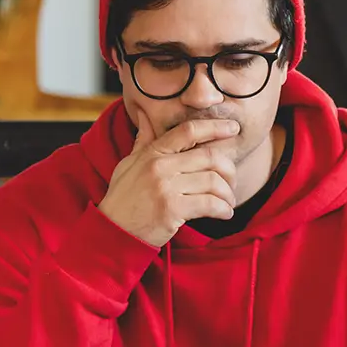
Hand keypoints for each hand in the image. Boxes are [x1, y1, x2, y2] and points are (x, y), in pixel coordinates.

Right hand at [97, 110, 238, 246]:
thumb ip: (143, 141)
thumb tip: (144, 115)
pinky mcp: (172, 209)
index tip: (233, 128)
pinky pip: (209, 204)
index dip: (215, 126)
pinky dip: (223, 209)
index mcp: (152, 152)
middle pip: (209, 157)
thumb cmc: (122, 198)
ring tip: (228, 202)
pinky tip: (224, 213)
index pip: (189, 131)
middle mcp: (159, 166)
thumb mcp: (128, 164)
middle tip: (232, 181)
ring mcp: (165, 187)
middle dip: (229, 169)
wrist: (112, 231)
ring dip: (228, 194)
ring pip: (213, 182)